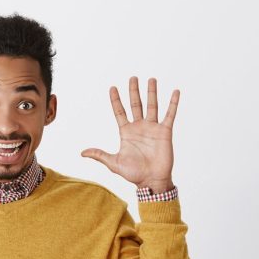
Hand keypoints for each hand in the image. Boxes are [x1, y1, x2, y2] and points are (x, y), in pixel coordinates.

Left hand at [81, 76, 178, 190]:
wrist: (151, 181)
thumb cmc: (133, 174)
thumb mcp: (114, 163)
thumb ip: (100, 155)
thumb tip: (82, 153)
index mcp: (126, 132)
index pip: (120, 112)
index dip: (116, 100)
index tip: (112, 88)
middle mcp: (139, 127)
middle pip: (135, 104)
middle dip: (133, 91)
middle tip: (132, 78)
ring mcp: (152, 128)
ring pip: (152, 106)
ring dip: (151, 92)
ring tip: (151, 79)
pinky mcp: (165, 132)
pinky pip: (169, 114)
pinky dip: (173, 103)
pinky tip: (175, 91)